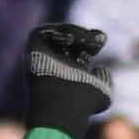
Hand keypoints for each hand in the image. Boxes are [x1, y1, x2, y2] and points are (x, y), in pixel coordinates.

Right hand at [22, 23, 113, 137]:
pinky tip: (70, 38)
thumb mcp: (103, 94)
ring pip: (56, 34)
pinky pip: (39, 33)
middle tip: (98, 38)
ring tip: (84, 39)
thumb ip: (105, 80)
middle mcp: (59, 65)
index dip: (93, 40)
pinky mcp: (32, 53)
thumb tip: (102, 68)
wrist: (62, 108)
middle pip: (71, 40)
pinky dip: (54, 30)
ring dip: (72, 30)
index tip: (102, 38)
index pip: (82, 50)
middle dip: (85, 34)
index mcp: (74, 73)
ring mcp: (45, 59)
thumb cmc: (83, 105)